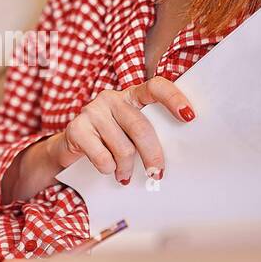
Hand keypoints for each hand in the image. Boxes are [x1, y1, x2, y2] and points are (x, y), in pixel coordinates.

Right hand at [45, 75, 193, 183]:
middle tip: (156, 174)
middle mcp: (112, 98)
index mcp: (131, 95)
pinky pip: (102, 157)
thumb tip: (170, 158)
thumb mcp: (129, 132)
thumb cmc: (109, 140)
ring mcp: (93, 111)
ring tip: (123, 174)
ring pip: (123, 148)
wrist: (71, 147)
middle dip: (152, 156)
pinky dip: (108, 169)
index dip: (173, 98)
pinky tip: (106, 168)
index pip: (155, 87)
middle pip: (141, 127)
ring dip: (126, 169)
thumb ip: (147, 134)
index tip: (189, 117)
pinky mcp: (77, 128)